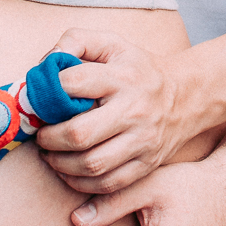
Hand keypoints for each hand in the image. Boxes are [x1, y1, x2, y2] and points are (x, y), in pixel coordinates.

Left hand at [32, 29, 192, 193]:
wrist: (186, 97)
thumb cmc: (138, 70)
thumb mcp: (112, 44)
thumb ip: (76, 41)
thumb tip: (45, 63)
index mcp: (123, 76)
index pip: (74, 83)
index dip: (48, 91)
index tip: (39, 99)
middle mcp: (134, 110)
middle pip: (79, 134)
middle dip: (49, 138)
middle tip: (41, 134)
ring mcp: (142, 141)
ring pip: (91, 165)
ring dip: (59, 164)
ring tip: (50, 154)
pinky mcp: (146, 165)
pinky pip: (107, 184)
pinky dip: (79, 183)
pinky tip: (68, 171)